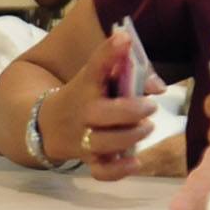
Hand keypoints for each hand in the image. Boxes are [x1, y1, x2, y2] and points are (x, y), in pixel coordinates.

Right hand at [41, 29, 157, 179]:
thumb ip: (130, 77)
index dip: (110, 51)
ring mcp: (83, 137)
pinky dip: (119, 170)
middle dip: (133, 110)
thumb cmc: (85, 96)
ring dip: (132, 136)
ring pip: (108, 142)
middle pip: (106, 113)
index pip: (96, 65)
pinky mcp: (86, 159)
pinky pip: (102, 171)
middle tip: (149, 106)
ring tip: (146, 128)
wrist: (49, 124)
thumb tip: (160, 87)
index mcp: (87, 84)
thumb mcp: (100, 80)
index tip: (125, 37)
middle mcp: (84, 111)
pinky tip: (136, 161)